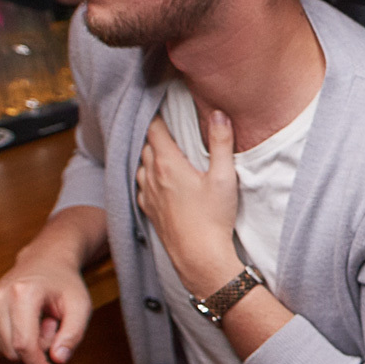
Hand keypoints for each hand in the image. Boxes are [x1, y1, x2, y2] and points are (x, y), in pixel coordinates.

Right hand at [0, 246, 92, 363]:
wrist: (44, 262)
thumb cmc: (65, 285)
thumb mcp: (81, 306)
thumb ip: (73, 334)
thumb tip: (58, 360)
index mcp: (23, 293)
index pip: (25, 345)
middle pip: (14, 351)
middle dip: (37, 349)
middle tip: (51, 325)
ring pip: (3, 350)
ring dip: (25, 344)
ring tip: (38, 320)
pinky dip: (11, 340)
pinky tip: (23, 322)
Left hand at [135, 114, 241, 297]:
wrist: (199, 257)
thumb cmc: (213, 218)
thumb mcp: (224, 177)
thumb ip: (221, 143)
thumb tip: (218, 115)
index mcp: (168, 164)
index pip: (155, 130)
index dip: (158, 116)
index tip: (163, 106)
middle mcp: (153, 176)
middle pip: (146, 145)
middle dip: (155, 134)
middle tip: (168, 126)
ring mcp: (149, 195)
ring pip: (141, 165)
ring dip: (150, 156)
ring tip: (163, 151)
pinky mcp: (150, 211)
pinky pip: (142, 186)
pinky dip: (147, 177)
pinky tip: (158, 180)